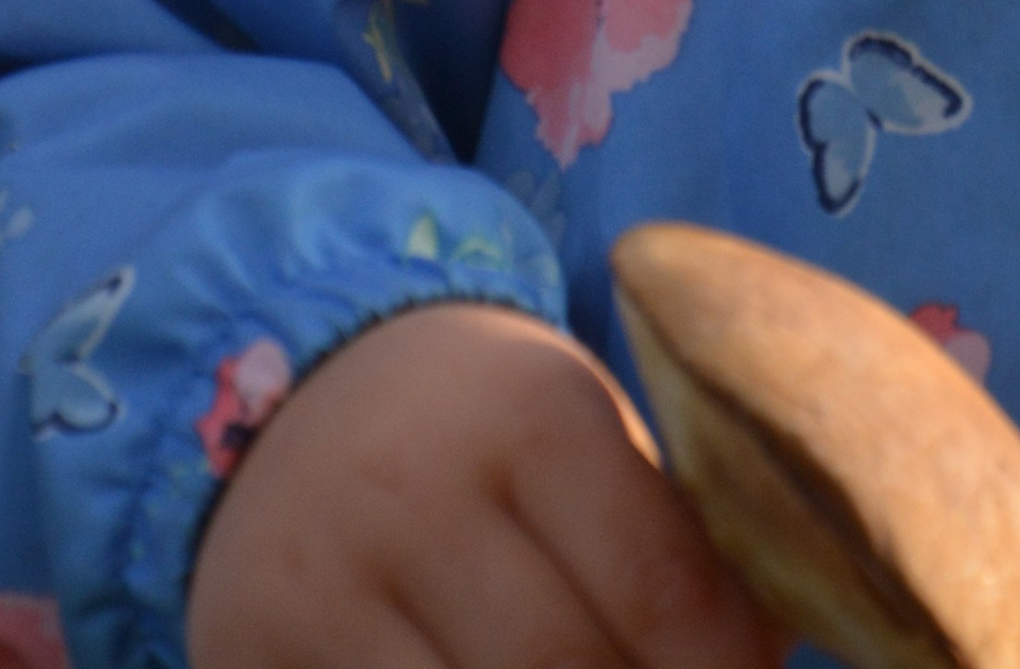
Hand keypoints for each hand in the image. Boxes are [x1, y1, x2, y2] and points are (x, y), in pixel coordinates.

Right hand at [186, 301, 778, 668]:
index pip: (658, 585)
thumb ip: (667, 543)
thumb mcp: (581, 440)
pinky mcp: (253, 646)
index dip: (719, 668)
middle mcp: (420, 488)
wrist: (306, 379)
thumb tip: (766, 659)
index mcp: (534, 413)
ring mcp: (326, 577)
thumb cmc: (491, 433)